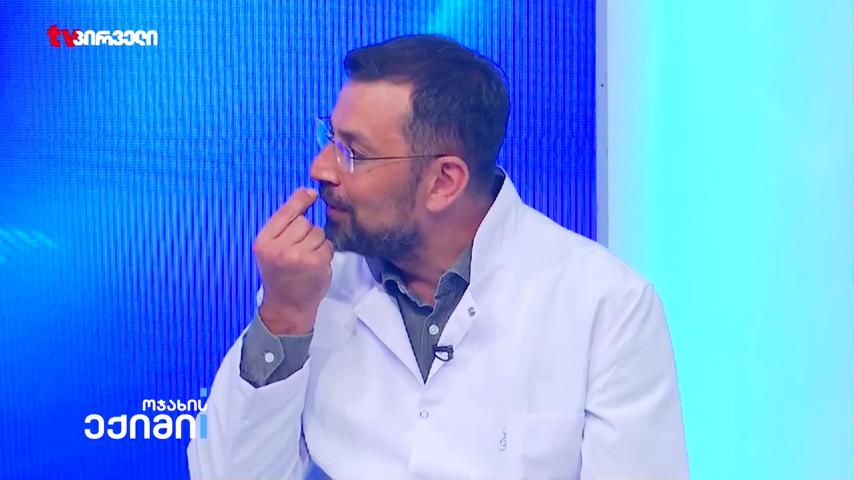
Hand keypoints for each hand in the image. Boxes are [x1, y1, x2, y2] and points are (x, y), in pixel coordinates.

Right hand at [253, 187, 332, 334]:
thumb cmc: (280, 275)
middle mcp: (279, 247)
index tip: (311, 193)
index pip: (286, 212)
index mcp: (264, 241)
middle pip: (304, 221)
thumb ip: (284, 225)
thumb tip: (307, 193)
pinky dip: (325, 253)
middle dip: (306, 231)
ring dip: (317, 242)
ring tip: (307, 258)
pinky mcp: (315, 263)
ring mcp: (298, 256)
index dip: (301, 200)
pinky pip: (327, 245)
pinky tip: (315, 265)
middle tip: (300, 249)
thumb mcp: (271, 249)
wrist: (286, 306)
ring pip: (318, 232)